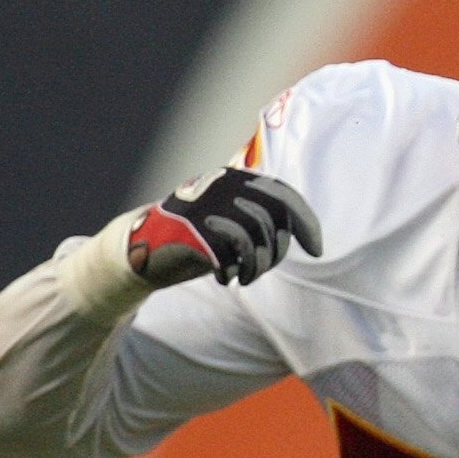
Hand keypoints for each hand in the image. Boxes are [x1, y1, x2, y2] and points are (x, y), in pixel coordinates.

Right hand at [129, 166, 321, 287]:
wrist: (141, 250)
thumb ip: (263, 219)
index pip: (284, 196)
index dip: (306, 223)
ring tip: (242, 276)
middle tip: (258, 270)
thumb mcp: (232, 223)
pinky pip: (233, 252)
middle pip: (274, 220)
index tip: (317, 250)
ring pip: (257, 237)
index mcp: (234, 180)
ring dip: (255, 266)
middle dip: (276, 252)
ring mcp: (206, 205)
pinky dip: (233, 270)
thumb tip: (305, 232)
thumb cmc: (196, 240)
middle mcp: (222, 186)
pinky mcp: (193, 228)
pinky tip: (224, 277)